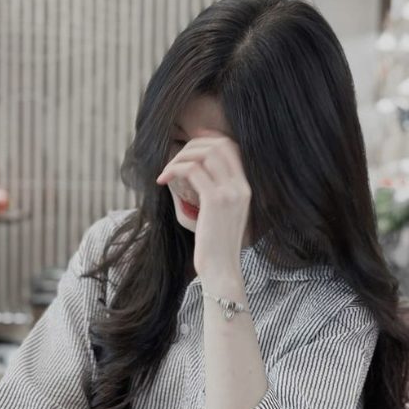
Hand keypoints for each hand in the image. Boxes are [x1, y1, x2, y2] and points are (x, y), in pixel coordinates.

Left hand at [156, 130, 251, 279]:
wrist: (222, 270)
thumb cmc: (214, 246)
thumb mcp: (217, 215)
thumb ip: (209, 191)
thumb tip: (186, 172)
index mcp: (245, 188)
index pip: (232, 147)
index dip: (209, 139)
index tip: (188, 147)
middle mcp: (242, 186)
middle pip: (218, 144)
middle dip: (191, 146)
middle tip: (173, 161)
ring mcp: (231, 192)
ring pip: (205, 154)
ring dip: (180, 157)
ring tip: (166, 172)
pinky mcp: (215, 200)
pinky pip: (192, 171)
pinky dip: (174, 170)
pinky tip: (163, 181)